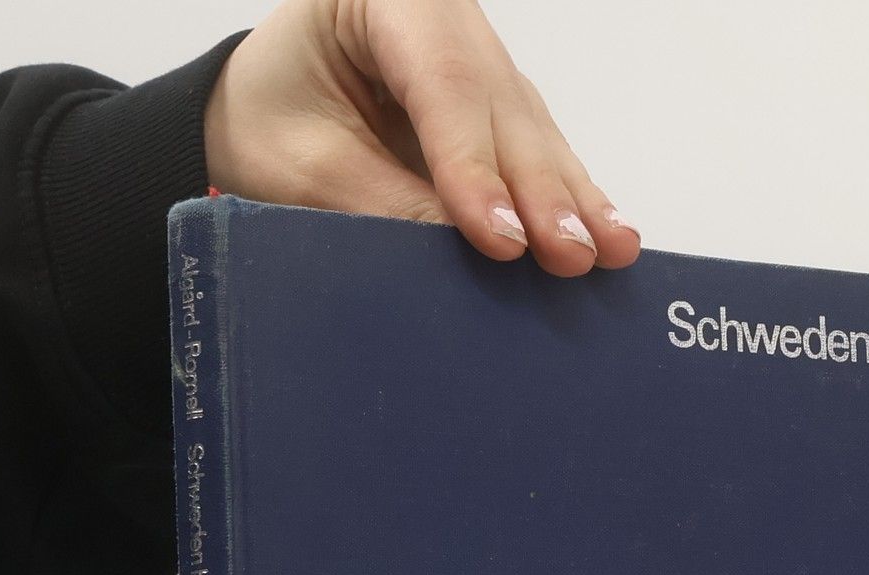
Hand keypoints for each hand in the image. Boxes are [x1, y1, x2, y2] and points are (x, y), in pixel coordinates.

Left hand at [203, 0, 639, 276]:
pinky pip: (537, 149)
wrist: (260, 109)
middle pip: (500, 106)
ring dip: (572, 197)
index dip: (475, 166)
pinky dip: (571, 196)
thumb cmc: (269, 122)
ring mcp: (478, 58)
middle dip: (540, 190)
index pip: (442, 84)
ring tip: (608, 251)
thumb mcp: (306, 169)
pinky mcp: (495, 106)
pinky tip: (608, 233)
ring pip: (531, 128)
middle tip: (571, 254)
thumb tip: (468, 257)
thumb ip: (385, 205)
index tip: (501, 240)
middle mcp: (443, 17)